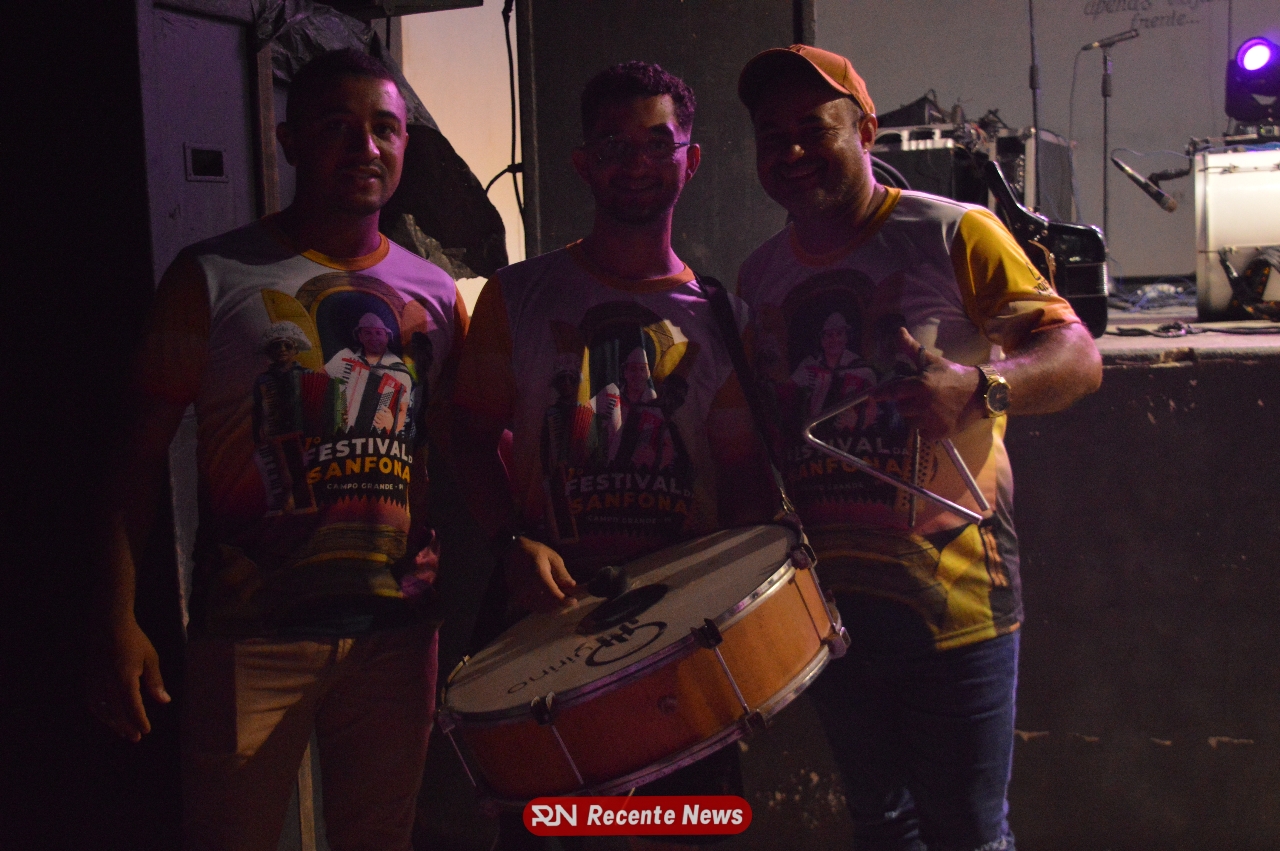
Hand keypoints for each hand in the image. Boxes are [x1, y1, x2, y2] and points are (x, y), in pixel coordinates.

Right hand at [86, 616, 169, 742]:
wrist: (108, 625)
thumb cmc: (134, 640)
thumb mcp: (150, 658)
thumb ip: (155, 681)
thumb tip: (164, 701)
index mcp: (124, 678)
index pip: (132, 706)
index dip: (139, 720)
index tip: (146, 731)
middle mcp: (107, 683)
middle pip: (117, 712)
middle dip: (127, 726)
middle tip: (136, 737)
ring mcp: (95, 681)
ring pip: (102, 709)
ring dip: (113, 722)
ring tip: (124, 731)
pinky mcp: (89, 679)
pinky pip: (92, 701)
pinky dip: (100, 712)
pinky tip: (108, 717)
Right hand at [506, 537, 577, 612]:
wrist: (511, 552)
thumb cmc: (534, 552)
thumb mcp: (552, 557)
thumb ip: (561, 573)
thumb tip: (572, 586)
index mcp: (538, 574)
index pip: (553, 594)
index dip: (564, 601)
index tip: (573, 601)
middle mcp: (528, 587)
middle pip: (548, 604)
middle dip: (560, 604)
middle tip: (568, 598)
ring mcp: (520, 594)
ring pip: (540, 608)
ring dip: (552, 606)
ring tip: (558, 597)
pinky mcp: (517, 597)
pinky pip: (533, 607)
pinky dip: (542, 606)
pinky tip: (548, 598)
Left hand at [873, 327, 982, 441]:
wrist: (980, 393)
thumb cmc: (953, 375)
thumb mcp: (931, 361)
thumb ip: (911, 349)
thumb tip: (898, 331)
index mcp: (921, 385)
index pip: (894, 391)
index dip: (881, 394)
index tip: (871, 396)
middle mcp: (924, 404)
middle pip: (901, 408)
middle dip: (906, 403)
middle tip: (917, 397)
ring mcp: (932, 420)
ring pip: (910, 422)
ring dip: (915, 416)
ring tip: (928, 407)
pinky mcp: (939, 433)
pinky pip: (922, 433)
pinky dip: (925, 428)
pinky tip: (935, 418)